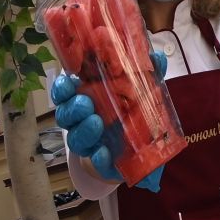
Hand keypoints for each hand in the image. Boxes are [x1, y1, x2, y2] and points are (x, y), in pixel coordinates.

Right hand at [53, 52, 167, 189]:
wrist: (142, 152)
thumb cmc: (134, 114)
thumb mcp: (143, 92)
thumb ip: (148, 74)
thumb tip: (157, 57)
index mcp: (87, 100)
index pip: (65, 92)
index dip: (62, 88)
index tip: (68, 82)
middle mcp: (83, 121)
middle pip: (65, 115)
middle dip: (73, 108)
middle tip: (86, 104)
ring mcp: (90, 142)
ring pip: (75, 138)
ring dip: (83, 130)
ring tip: (96, 122)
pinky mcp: (101, 162)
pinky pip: (94, 161)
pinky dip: (97, 157)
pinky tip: (103, 152)